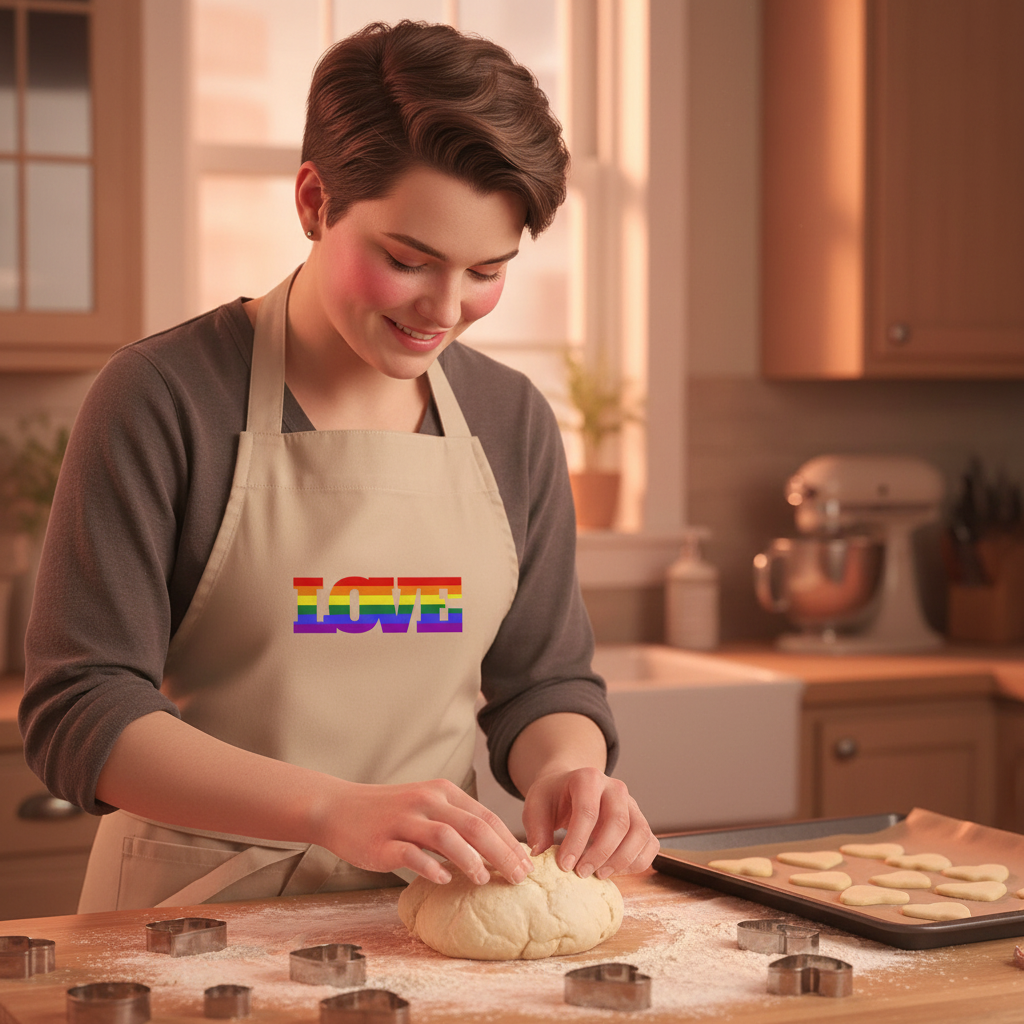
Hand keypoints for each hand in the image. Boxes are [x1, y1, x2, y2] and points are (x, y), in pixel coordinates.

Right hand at [320, 778, 533, 886]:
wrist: (338, 808)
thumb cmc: (389, 812)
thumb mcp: (426, 806)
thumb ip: (455, 822)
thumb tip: (495, 851)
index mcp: (442, 791)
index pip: (485, 816)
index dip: (509, 841)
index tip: (527, 865)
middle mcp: (427, 801)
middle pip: (474, 826)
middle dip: (501, 853)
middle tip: (518, 878)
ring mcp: (404, 820)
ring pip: (446, 836)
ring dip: (470, 859)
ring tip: (484, 879)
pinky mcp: (382, 842)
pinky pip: (411, 854)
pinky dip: (430, 867)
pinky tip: (443, 880)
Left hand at [521, 766, 658, 879]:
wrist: (569, 786)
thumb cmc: (553, 797)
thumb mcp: (536, 805)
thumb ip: (536, 828)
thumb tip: (541, 854)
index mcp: (587, 778)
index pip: (588, 811)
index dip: (577, 841)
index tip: (564, 865)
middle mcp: (615, 788)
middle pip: (618, 822)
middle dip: (600, 853)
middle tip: (581, 873)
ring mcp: (631, 804)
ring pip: (640, 833)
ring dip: (621, 860)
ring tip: (598, 875)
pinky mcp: (640, 821)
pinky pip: (650, 844)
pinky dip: (637, 862)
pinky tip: (614, 871)